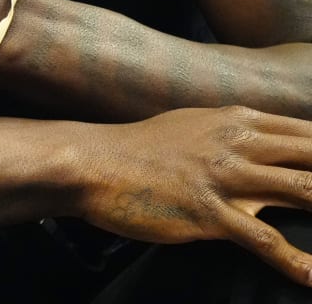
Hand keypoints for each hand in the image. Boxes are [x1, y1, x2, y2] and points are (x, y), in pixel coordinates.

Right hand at [82, 107, 311, 286]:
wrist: (92, 162)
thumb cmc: (140, 148)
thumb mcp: (195, 124)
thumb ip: (237, 131)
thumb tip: (270, 140)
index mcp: (239, 120)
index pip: (311, 133)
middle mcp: (239, 141)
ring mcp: (227, 176)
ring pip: (305, 191)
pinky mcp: (211, 212)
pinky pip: (266, 241)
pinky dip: (298, 263)